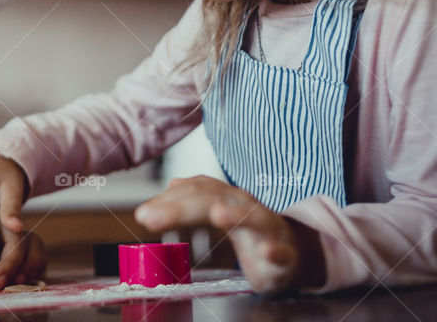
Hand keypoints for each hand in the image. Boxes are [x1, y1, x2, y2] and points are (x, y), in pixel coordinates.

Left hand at [0, 208, 45, 288]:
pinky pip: (39, 250)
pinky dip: (36, 265)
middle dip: (9, 263)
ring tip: (18, 281)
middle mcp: (2, 222)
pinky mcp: (30, 241)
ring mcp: (18, 231)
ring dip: (27, 264)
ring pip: (31, 242)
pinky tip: (27, 279)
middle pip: (14, 239)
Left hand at [134, 175, 324, 294]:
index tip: (142, 214)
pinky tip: (265, 252)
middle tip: (151, 218)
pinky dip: (274, 251)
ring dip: (235, 215)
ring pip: (253, 217)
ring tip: (217, 216)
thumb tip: (172, 183)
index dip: (169, 200)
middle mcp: (246, 207)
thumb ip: (196, 199)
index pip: (196, 191)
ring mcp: (268, 229)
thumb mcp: (221, 213)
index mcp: (227, 198)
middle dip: (181, 208)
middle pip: (213, 200)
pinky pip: (281, 251)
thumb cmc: (252, 231)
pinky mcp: (285, 253)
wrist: (294, 251)